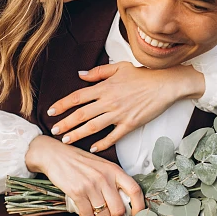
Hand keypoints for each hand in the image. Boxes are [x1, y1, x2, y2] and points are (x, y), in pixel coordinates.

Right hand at [25, 135, 144, 215]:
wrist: (56, 155)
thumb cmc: (80, 162)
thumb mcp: (102, 166)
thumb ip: (114, 181)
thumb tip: (126, 203)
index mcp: (114, 170)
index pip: (135, 190)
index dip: (140, 207)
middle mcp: (105, 177)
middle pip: (119, 209)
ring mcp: (91, 185)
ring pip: (103, 215)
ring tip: (94, 212)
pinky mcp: (77, 192)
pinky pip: (87, 215)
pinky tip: (84, 212)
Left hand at [47, 62, 204, 152]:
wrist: (165, 83)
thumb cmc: (142, 74)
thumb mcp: (119, 67)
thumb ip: (98, 72)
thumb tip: (79, 75)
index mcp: (105, 87)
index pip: (77, 97)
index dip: (62, 104)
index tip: (51, 111)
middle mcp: (109, 101)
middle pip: (82, 114)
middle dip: (65, 123)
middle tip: (54, 131)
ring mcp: (120, 114)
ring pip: (94, 127)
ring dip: (78, 134)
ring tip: (66, 140)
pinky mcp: (130, 124)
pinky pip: (113, 136)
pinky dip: (102, 143)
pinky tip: (92, 148)